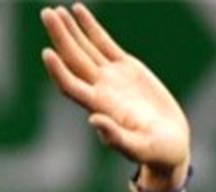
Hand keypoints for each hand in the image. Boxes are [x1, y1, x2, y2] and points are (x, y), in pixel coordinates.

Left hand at [40, 4, 190, 180]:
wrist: (169, 145)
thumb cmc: (155, 152)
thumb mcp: (138, 147)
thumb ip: (115, 136)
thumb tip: (93, 119)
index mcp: (100, 107)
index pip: (71, 86)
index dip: (58, 71)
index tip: (47, 52)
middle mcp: (99, 90)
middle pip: (73, 60)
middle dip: (60, 37)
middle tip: (46, 14)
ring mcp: (110, 78)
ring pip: (84, 48)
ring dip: (69, 30)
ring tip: (53, 11)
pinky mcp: (126, 68)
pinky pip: (103, 43)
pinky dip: (90, 28)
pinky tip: (77, 11)